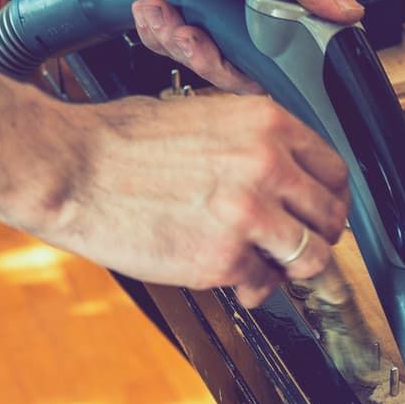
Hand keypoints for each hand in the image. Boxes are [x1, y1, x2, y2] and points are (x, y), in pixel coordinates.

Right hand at [47, 93, 349, 306]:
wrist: (69, 168)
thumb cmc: (122, 142)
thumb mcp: (206, 116)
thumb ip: (255, 145)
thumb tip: (286, 177)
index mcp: (268, 125)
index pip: (335, 171)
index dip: (331, 199)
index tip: (321, 213)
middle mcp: (268, 166)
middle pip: (331, 217)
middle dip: (319, 236)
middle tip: (299, 246)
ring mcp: (249, 215)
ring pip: (311, 257)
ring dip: (292, 268)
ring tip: (269, 267)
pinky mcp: (223, 258)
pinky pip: (262, 284)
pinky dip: (251, 287)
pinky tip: (232, 278)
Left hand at [111, 0, 363, 92]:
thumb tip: (350, 11)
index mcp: (276, 7)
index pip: (279, 65)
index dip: (256, 73)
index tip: (235, 64)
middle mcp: (246, 19)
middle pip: (234, 71)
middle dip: (204, 58)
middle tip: (190, 35)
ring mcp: (212, 20)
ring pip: (198, 61)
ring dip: (173, 41)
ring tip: (164, 12)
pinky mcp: (182, 19)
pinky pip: (169, 48)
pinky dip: (155, 31)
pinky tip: (153, 6)